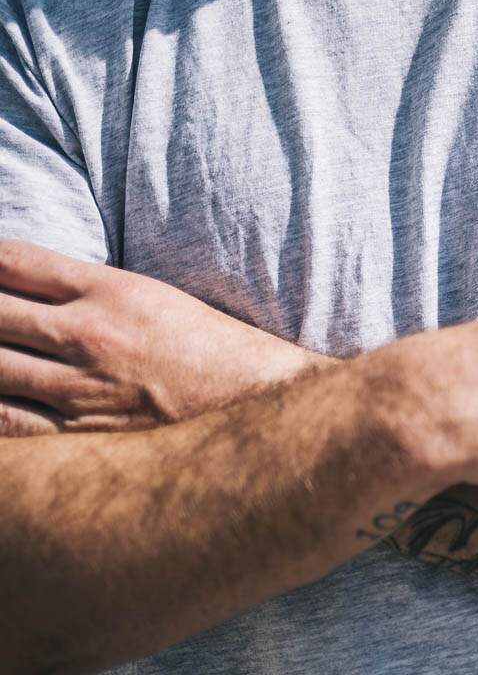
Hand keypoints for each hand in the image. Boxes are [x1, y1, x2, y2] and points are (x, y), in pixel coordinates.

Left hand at [0, 239, 324, 435]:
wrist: (242, 387)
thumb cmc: (196, 334)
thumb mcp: (143, 291)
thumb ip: (79, 285)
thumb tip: (15, 281)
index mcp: (107, 289)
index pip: (12, 261)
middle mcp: (86, 333)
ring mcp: (79, 384)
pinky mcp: (80, 426)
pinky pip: (6, 420)